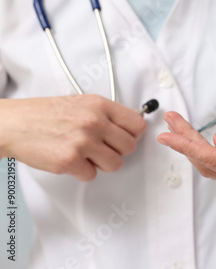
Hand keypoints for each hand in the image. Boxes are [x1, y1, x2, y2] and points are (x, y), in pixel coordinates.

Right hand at [0, 95, 146, 180]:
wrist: (14, 124)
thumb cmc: (45, 114)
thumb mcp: (81, 103)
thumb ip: (106, 114)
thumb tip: (131, 128)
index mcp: (99, 105)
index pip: (137, 124)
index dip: (133, 134)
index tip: (125, 137)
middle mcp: (94, 122)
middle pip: (129, 147)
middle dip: (118, 151)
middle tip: (103, 149)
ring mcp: (82, 142)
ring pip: (115, 164)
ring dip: (102, 164)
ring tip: (87, 155)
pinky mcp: (70, 161)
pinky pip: (91, 175)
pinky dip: (82, 172)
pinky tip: (71, 160)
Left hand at [157, 111, 215, 188]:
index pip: (213, 158)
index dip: (186, 145)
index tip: (168, 133)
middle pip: (207, 163)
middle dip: (185, 143)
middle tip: (170, 121)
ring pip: (212, 168)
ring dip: (192, 149)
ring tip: (179, 127)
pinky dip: (205, 154)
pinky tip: (197, 141)